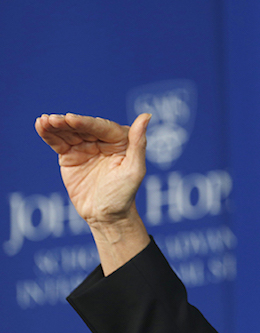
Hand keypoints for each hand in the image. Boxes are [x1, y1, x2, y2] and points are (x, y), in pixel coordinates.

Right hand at [36, 113, 151, 274]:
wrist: (106, 217)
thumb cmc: (124, 195)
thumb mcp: (134, 170)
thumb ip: (139, 143)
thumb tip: (146, 116)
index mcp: (121, 140)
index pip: (102, 127)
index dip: (86, 123)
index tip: (70, 118)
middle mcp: (103, 140)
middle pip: (83, 127)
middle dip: (66, 122)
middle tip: (52, 119)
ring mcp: (86, 147)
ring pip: (69, 132)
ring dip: (55, 125)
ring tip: (43, 121)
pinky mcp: (70, 156)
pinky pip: (59, 143)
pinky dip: (49, 134)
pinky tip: (41, 126)